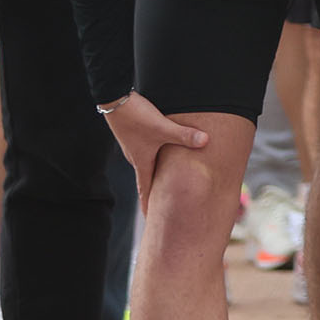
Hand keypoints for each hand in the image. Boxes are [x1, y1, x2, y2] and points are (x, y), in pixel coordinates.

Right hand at [99, 92, 212, 212]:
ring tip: (169, 183)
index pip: (147, 190)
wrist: (114, 97)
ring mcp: (135, 145)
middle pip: (149, 179)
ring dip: (158, 174)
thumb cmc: (136, 116)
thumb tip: (206, 142)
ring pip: (150, 164)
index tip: (152, 222)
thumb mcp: (162, 127)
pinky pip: (150, 150)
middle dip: (156, 194)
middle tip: (164, 208)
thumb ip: (184, 136)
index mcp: (142, 161)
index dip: (150, 207)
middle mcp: (137, 156)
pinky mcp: (136, 133)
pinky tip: (166, 152)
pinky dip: (158, 157)